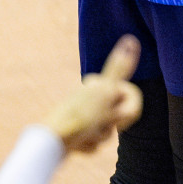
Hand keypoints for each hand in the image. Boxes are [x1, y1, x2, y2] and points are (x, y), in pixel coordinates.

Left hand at [42, 35, 143, 153]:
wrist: (51, 145)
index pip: (131, 95)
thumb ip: (120, 68)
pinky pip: (93, 141)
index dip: (129, 109)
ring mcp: (82, 114)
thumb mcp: (106, 92)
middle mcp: (89, 95)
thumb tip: (130, 38)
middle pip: (119, 113)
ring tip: (85, 136)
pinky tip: (78, 145)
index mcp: (97, 82)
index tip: (117, 115)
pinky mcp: (75, 132)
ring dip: (100, 136)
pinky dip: (88, 145)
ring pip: (107, 129)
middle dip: (113, 125)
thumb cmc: (81, 118)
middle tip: (99, 126)